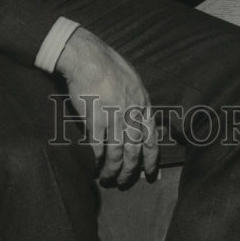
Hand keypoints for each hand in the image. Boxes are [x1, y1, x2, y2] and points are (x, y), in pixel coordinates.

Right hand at [56, 27, 158, 183]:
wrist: (88, 57)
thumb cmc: (108, 65)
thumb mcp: (133, 80)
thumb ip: (137, 100)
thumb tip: (139, 116)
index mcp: (143, 103)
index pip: (151, 138)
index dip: (151, 160)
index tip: (151, 174)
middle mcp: (132, 113)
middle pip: (134, 151)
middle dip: (130, 171)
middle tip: (124, 182)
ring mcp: (114, 118)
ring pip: (116, 154)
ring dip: (112, 171)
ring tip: (107, 180)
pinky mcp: (95, 120)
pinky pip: (98, 148)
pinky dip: (97, 162)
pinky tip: (94, 168)